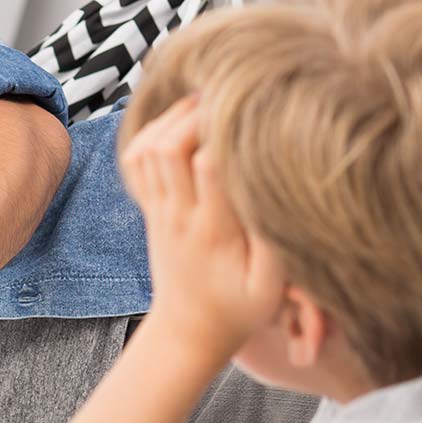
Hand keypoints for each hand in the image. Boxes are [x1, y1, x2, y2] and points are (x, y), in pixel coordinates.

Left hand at [120, 97, 283, 354]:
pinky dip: (152, 132)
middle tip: (227, 92)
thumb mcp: (271, 286)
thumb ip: (276, 241)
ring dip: (171, 119)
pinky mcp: (150, 209)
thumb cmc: (239, 309)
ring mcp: (159, 210)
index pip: (207, 166)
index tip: (250, 108)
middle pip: (168, 148)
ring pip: (147, 150)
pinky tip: (179, 121)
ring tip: (206, 99)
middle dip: (193, 113)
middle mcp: (178, 215)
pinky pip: (138, 161)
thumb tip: (283, 193)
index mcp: (213, 230)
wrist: (188, 330)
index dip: (222, 130)